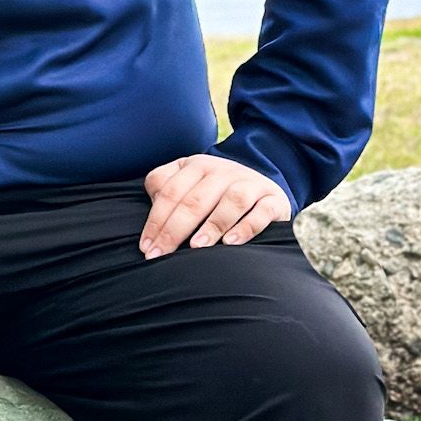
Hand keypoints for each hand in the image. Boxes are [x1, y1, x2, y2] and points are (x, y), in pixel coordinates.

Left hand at [140, 154, 291, 257]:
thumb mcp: (188, 184)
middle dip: (174, 230)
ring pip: (231, 201)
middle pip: (195, 200)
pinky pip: (261, 212)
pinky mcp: (273, 200)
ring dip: (212, 225)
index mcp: (197, 165)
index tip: (147, 248)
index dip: (156, 221)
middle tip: (161, 255)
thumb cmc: (213, 193)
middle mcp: (223, 171)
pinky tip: (230, 243)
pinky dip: (246, 227)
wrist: (260, 186)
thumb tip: (150, 214)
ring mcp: (250, 183)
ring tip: (196, 247)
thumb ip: (164, 188)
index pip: (171, 192)